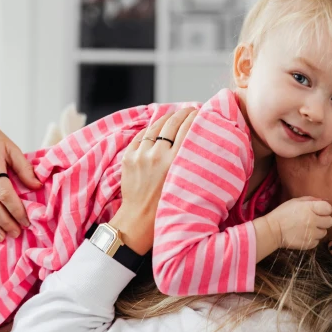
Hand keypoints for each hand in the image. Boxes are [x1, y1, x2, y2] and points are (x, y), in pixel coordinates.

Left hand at [109, 108, 196, 254]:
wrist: (139, 221)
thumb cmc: (168, 207)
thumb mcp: (187, 184)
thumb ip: (193, 164)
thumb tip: (202, 146)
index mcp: (176, 162)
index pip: (188, 128)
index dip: (196, 117)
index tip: (202, 113)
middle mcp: (158, 155)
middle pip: (173, 123)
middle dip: (184, 113)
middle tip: (191, 110)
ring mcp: (141, 155)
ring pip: (156, 126)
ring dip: (167, 117)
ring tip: (175, 115)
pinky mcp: (129, 157)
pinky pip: (141, 136)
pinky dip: (150, 129)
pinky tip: (157, 127)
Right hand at [257, 196, 331, 252]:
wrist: (273, 230)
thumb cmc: (283, 213)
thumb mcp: (295, 201)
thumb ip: (310, 200)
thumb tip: (322, 201)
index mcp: (310, 208)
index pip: (328, 208)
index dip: (324, 209)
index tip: (318, 211)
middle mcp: (313, 221)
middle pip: (330, 221)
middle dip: (323, 220)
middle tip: (314, 221)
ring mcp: (312, 234)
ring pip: (324, 232)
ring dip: (318, 230)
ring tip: (308, 229)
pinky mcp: (309, 244)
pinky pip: (317, 241)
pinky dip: (312, 239)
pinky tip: (304, 235)